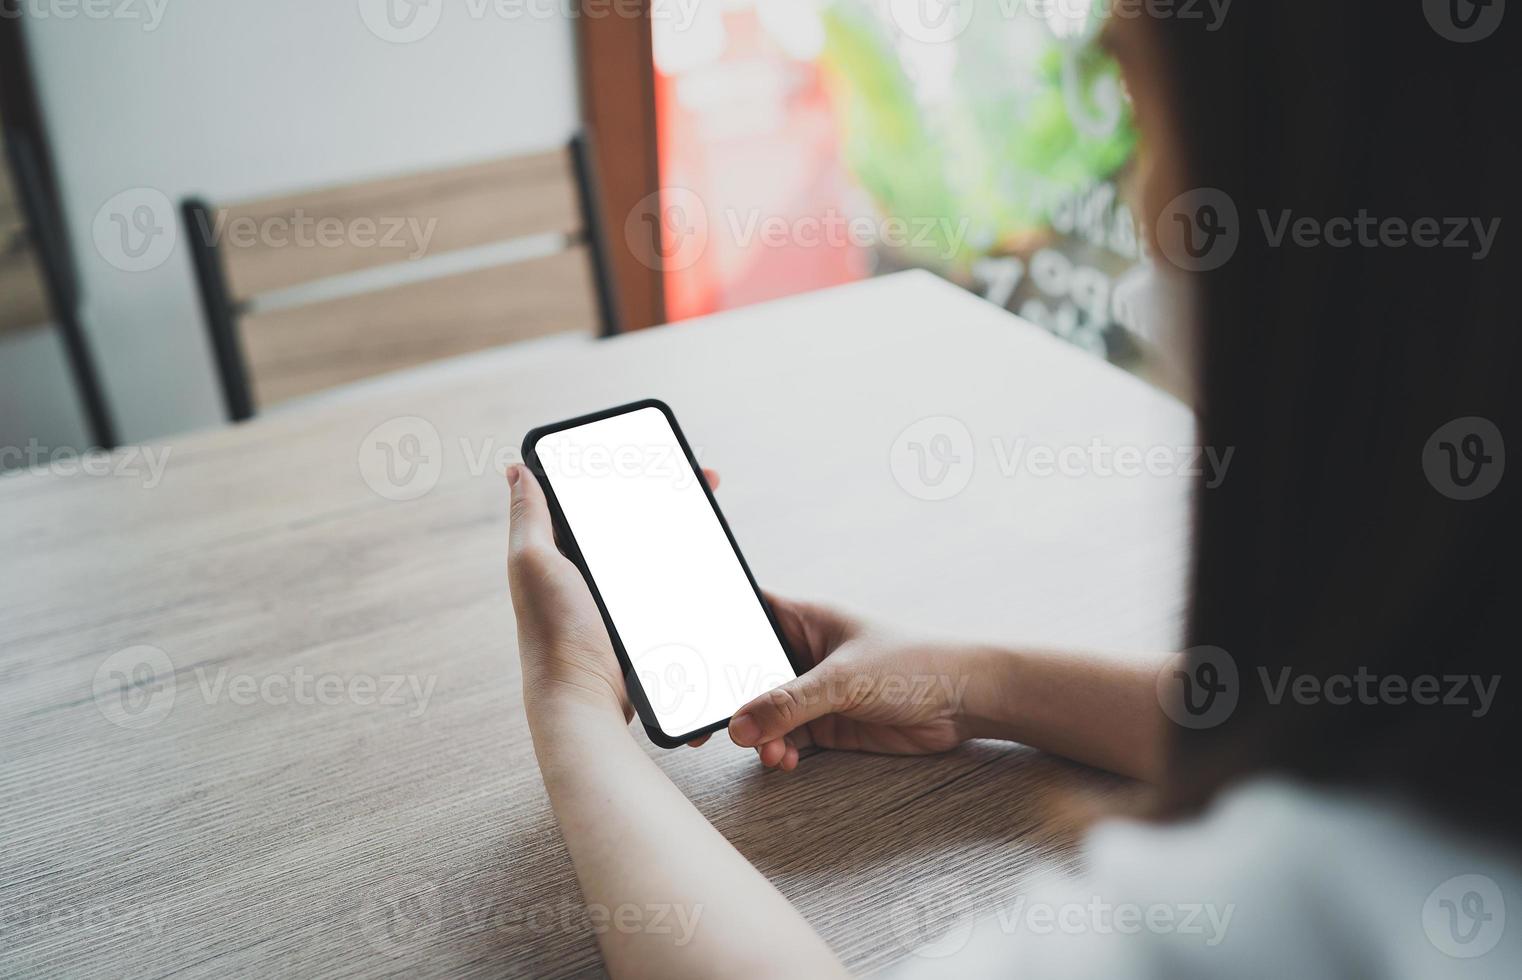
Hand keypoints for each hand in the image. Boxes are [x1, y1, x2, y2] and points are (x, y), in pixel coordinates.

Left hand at [506, 463, 720, 739]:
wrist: (584, 700)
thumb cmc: (553, 634)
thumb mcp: (533, 561)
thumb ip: (528, 515)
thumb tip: (513, 469)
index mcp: (557, 551)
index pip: (593, 496)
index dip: (624, 471)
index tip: (659, 457)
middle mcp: (582, 572)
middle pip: (631, 520)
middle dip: (668, 496)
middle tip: (703, 480)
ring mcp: (612, 599)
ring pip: (653, 551)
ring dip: (683, 531)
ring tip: (713, 513)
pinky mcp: (637, 623)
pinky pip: (665, 586)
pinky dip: (688, 570)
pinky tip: (710, 562)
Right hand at [727, 598, 976, 770]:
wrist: (969, 701)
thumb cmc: (917, 662)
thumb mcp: (844, 679)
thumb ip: (788, 704)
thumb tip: (738, 727)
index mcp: (804, 617)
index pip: (744, 614)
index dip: (713, 631)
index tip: (687, 659)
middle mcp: (804, 652)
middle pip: (748, 673)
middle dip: (732, 701)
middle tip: (711, 727)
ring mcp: (815, 690)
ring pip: (765, 713)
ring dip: (760, 736)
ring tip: (771, 754)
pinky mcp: (828, 723)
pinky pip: (787, 738)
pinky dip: (780, 751)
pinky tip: (785, 761)